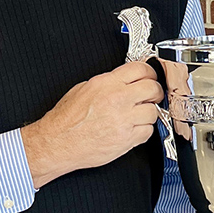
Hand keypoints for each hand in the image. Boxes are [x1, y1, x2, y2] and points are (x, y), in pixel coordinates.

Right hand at [21, 60, 163, 187]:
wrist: (58, 143)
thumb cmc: (66, 119)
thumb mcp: (83, 89)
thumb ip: (107, 82)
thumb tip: (124, 80)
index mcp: (107, 84)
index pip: (140, 69)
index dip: (149, 73)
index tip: (150, 77)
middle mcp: (117, 99)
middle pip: (153, 89)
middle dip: (155, 92)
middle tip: (151, 96)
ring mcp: (124, 120)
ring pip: (153, 112)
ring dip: (148, 113)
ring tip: (138, 115)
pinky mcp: (127, 139)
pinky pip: (148, 131)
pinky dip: (143, 131)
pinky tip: (133, 129)